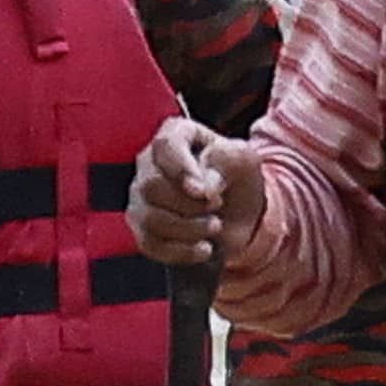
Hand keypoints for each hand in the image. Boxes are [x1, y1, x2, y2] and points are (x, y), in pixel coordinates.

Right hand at [130, 117, 264, 267]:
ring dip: (188, 229)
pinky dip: (181, 251)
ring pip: (149, 218)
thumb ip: (225, 160)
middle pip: (151, 186)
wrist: (239, 212)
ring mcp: (140, 197)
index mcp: (175, 134)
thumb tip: (203, 186)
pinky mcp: (142, 228)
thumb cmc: (237, 176)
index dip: (181, 171)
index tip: (204, 193)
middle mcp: (149, 163)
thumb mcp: (244, 158)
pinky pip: (149, 244)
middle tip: (217, 207)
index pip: (164, 146)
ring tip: (215, 227)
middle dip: (189, 205)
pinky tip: (204, 248)